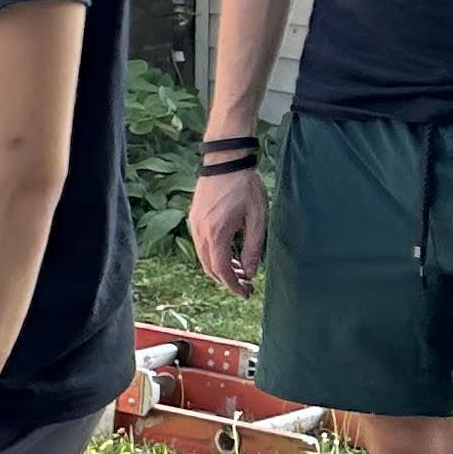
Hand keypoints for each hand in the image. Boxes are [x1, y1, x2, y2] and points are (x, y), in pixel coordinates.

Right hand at [188, 166, 267, 295]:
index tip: (246, 293)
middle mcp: (201, 231)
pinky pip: (202, 245)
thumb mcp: (258, 219)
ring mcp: (195, 224)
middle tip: (245, 286)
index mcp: (217, 233)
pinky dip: (214, 254)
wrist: (226, 160)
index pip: (222, 270)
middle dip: (227, 280)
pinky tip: (229, 252)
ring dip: (220, 267)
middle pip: (209, 267)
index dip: (234, 286)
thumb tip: (249, 272)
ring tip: (240, 270)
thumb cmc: (245, 186)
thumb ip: (253, 248)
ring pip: (204, 257)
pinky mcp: (194, 218)